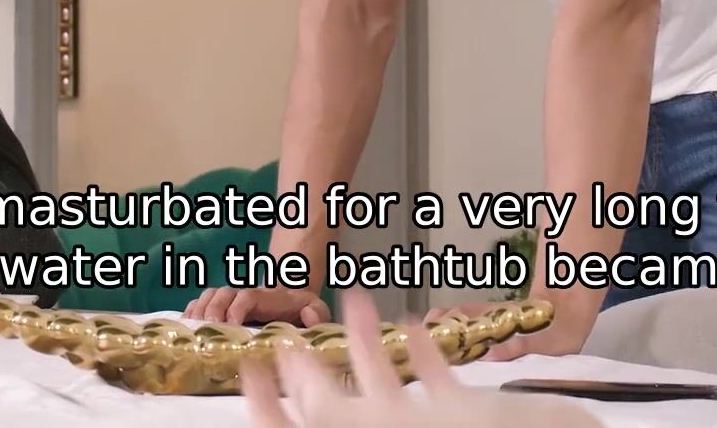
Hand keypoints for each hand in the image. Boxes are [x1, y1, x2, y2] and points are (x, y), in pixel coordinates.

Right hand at [184, 285, 330, 326]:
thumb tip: (308, 315)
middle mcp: (245, 295)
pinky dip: (190, 312)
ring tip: (191, 330)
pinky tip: (184, 328)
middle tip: (206, 331)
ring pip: (209, 296)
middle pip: (222, 293)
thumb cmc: (302, 311)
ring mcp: (231, 300)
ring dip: (198, 311)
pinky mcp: (221, 308)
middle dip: (212, 310)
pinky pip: (200, 304)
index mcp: (267, 298)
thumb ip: (317, 313)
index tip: (230, 325)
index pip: (247, 296)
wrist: (289, 298)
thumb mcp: (316, 310)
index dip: (236, 308)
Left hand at [240, 289, 599, 427]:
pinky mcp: (467, 415)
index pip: (310, 422)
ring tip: (355, 300)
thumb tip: (291, 391)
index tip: (250, 369)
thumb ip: (344, 414)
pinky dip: (428, 353)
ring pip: (387, 386)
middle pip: (335, 404)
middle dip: (310, 368)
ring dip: (368, 343)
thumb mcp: (406, 422)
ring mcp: (429, 426)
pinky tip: (420, 324)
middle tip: (285, 336)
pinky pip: (441, 385)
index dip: (270, 405)